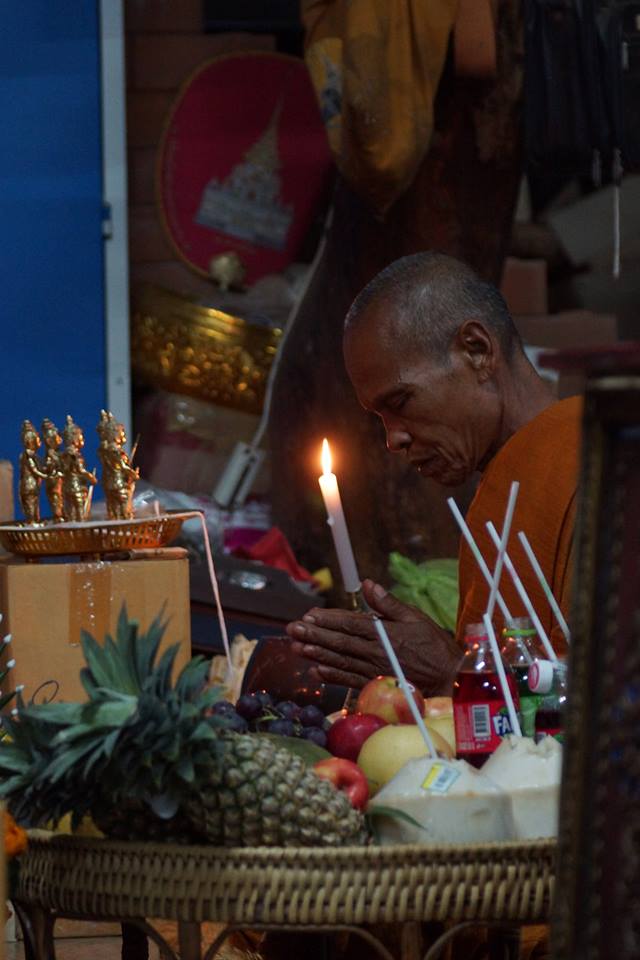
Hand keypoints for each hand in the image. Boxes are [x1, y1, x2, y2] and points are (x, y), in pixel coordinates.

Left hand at [286, 578, 461, 696]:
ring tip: (296, 648)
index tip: (308, 615)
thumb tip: (368, 585)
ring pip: (339, 661)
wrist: (448, 679)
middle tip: (292, 630)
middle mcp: (374, 652)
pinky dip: (332, 676)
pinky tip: (316, 672)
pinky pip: (349, 680)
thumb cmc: (434, 645)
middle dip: (313, 635)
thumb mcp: (415, 617)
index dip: (327, 620)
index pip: (349, 624)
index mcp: (383, 633)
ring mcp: (373, 670)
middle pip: (338, 642)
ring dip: (316, 654)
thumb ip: (388, 604)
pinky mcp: (375, 685)